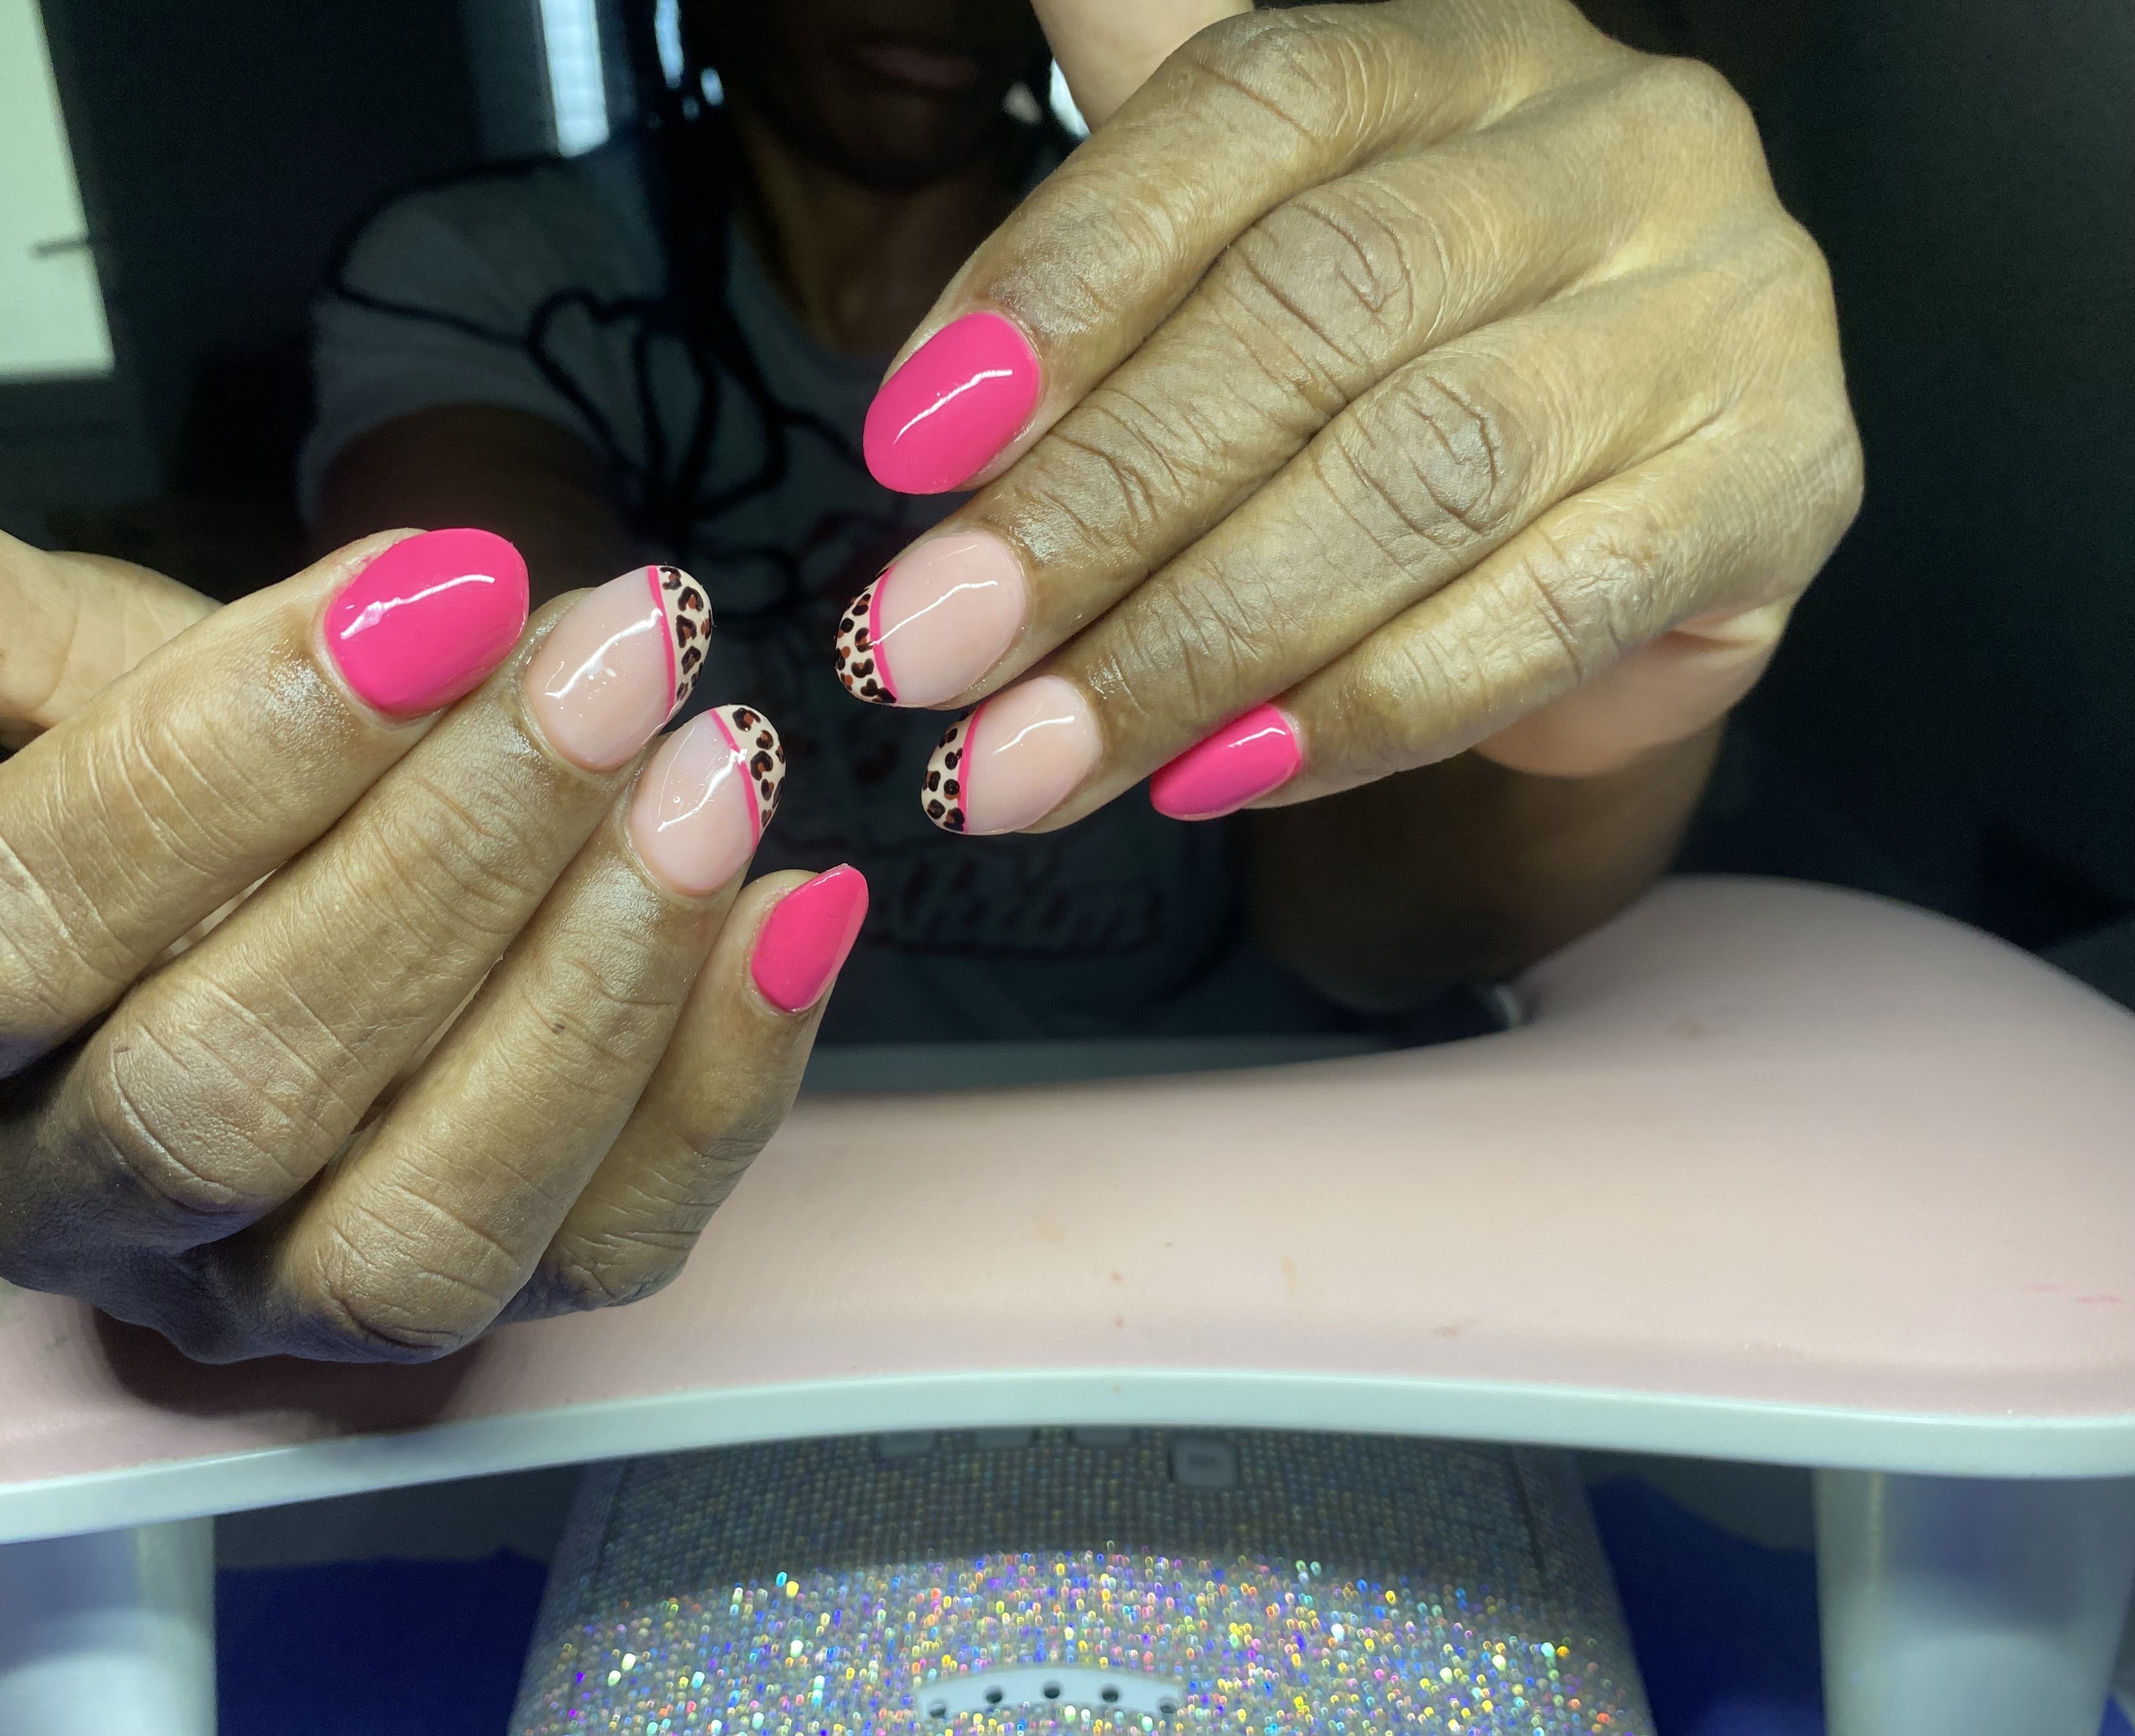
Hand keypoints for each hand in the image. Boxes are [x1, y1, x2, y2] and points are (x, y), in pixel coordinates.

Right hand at [0, 448, 862, 1359]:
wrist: (329, 901)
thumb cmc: (215, 795)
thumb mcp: (80, 684)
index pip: (15, 934)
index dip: (224, 757)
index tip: (434, 583)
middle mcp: (94, 1207)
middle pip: (228, 1091)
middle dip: (444, 855)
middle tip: (616, 653)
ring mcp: (294, 1295)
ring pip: (423, 1222)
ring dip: (592, 983)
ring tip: (724, 765)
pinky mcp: (496, 1313)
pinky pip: (615, 1243)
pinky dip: (724, 1074)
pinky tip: (794, 903)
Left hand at [838, 0, 1856, 830]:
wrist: (1628, 499)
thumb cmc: (1394, 375)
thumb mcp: (1255, 264)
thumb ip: (1105, 254)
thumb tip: (924, 398)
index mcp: (1460, 46)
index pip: (1249, 110)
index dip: (1060, 278)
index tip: (904, 448)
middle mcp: (1618, 140)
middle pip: (1322, 304)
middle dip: (1096, 504)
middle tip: (928, 651)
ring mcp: (1722, 311)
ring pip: (1424, 472)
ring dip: (1197, 641)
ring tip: (1030, 760)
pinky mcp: (1778, 490)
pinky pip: (1541, 614)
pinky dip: (1359, 711)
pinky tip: (1215, 776)